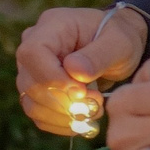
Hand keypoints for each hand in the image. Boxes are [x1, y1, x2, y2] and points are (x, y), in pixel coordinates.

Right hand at [17, 4, 149, 135]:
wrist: (117, 48)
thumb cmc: (119, 39)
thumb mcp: (120, 43)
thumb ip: (99, 56)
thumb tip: (74, 71)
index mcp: (52, 26)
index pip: (33, 53)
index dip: (52, 78)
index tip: (82, 92)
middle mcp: (34, 45)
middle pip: (29, 81)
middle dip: (62, 101)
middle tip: (95, 104)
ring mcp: (32, 68)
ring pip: (30, 101)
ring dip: (62, 116)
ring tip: (93, 111)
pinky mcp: (37, 89)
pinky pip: (37, 113)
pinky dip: (59, 123)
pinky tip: (82, 121)